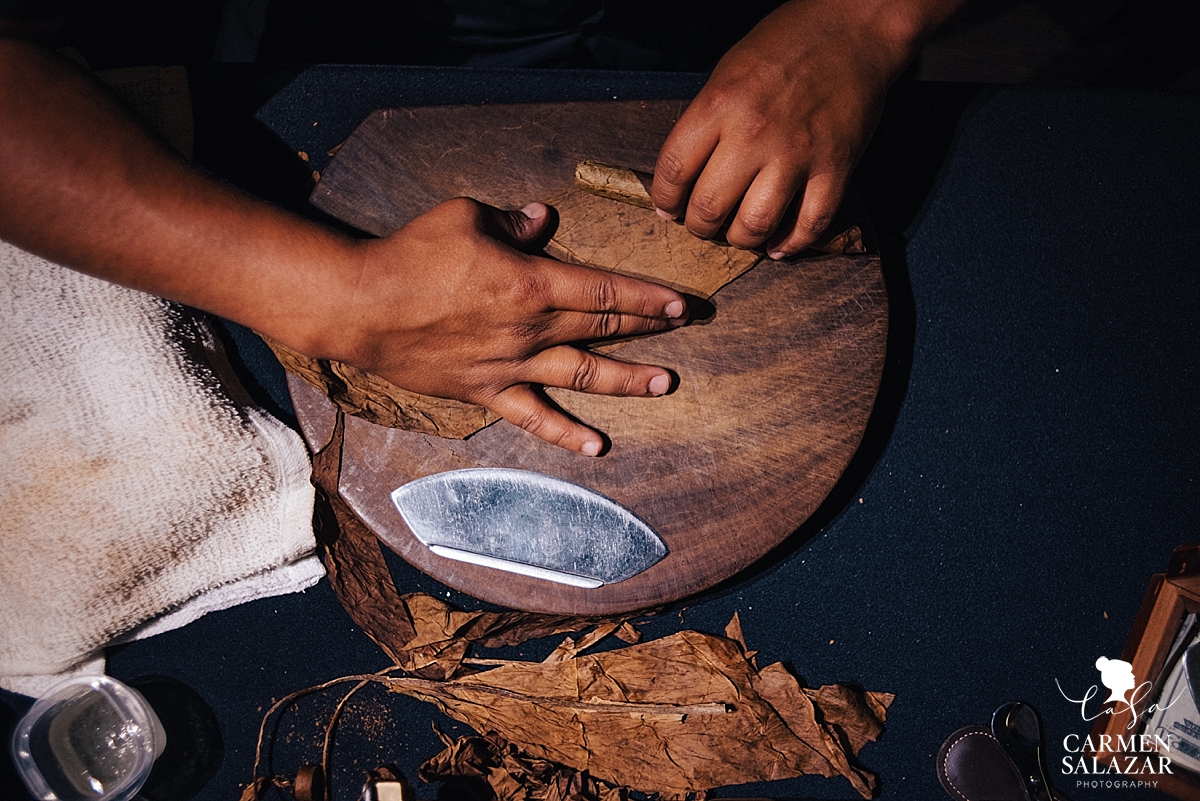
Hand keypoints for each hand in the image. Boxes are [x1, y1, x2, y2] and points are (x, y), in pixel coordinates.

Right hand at [329, 198, 686, 454]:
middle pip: (604, 328)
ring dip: (628, 381)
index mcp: (531, 283)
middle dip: (650, 328)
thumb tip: (542, 219)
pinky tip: (596, 446)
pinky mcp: (487, 391)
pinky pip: (533, 417)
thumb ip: (512, 222)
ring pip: (583, 375)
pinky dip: (565, 434)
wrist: (363, 305)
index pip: (605, 290)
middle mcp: (531, 329)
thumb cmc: (412, 255)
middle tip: (688, 329)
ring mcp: (511, 365)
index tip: (680, 302)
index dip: (648, 297)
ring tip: (665, 384)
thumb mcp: (466, 217)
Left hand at [651, 0, 940, 256]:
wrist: (852, 30)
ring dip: (741, 240)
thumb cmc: (784, 47)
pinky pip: (810, 224)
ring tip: (739, 233)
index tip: (669, 209)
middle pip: (709, 208)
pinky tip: (779, 246)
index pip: (673, 171)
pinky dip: (793, 243)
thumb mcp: (727, 73)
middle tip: (704, 225)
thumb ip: (704, 123)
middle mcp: (754, 133)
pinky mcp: (835, 167)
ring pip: (755, 226)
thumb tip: (683, 176)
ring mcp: (797, 154)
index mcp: (719, 105)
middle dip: (699, 227)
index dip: (664, 200)